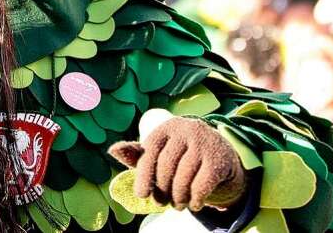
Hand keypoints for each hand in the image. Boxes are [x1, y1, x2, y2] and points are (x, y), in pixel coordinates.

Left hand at [108, 116, 245, 211]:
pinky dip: (195, 199)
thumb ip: (138, 154)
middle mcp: (186, 129)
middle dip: (161, 189)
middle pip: (166, 165)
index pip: (150, 151)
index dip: (143, 175)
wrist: (220, 153)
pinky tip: (194, 205)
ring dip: (178, 197)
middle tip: (161, 203)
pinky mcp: (219, 158)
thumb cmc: (181, 154)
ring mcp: (204, 142)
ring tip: (177, 205)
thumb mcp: (160, 151)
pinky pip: (202, 184)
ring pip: (184, 177)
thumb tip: (112, 150)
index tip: (141, 194)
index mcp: (167, 127)